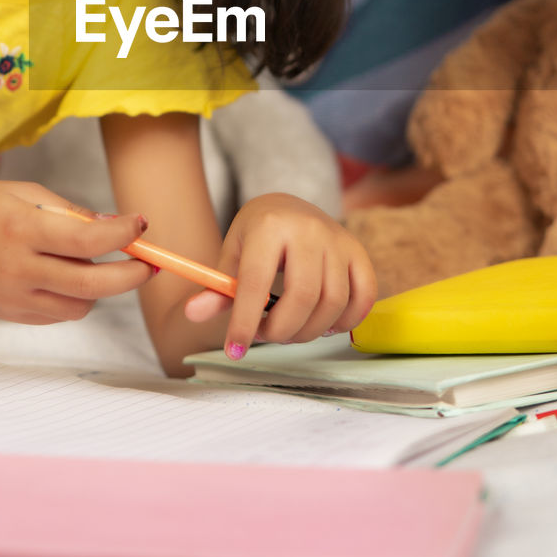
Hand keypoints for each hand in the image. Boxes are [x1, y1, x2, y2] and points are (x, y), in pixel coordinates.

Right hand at [0, 179, 153, 323]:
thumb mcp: (24, 193)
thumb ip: (70, 213)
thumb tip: (113, 227)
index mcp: (22, 231)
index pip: (88, 242)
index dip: (124, 235)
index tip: (141, 225)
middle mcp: (18, 269)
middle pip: (93, 286)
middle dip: (131, 277)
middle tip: (150, 264)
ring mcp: (12, 298)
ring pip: (79, 308)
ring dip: (99, 289)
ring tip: (92, 264)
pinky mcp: (8, 314)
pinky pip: (56, 314)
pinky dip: (71, 298)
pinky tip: (64, 275)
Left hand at [183, 193, 375, 358]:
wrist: (287, 206)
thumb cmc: (256, 235)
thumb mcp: (232, 254)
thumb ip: (217, 287)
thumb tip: (193, 314)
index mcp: (269, 226)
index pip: (257, 282)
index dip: (245, 322)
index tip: (234, 350)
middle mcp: (308, 229)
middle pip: (303, 296)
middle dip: (281, 330)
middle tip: (266, 334)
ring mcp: (338, 239)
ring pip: (333, 303)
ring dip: (309, 331)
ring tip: (289, 329)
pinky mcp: (358, 252)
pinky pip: (363, 297)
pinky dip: (345, 322)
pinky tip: (323, 323)